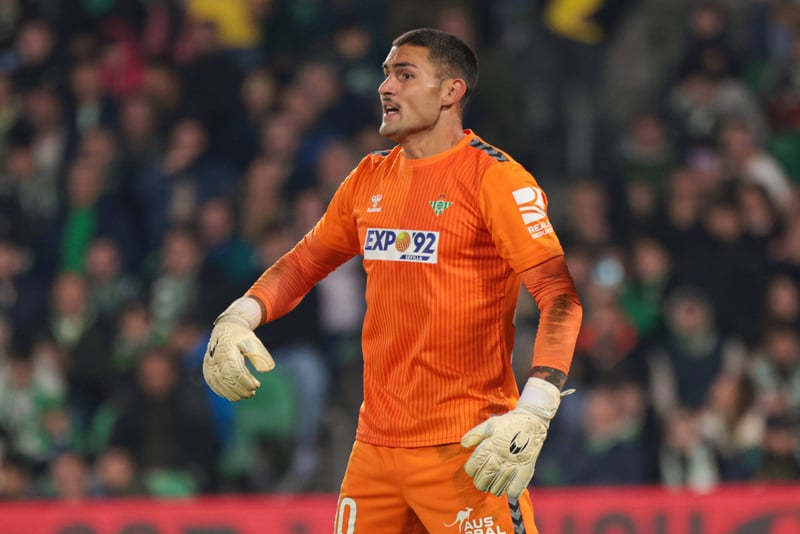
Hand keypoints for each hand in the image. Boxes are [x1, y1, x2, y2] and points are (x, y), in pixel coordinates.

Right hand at [202, 316, 274, 400]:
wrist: (225, 328)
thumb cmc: (241, 336)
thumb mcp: (253, 341)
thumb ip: (260, 355)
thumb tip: (267, 370)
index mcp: (227, 351)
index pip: (236, 372)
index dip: (247, 382)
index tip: (257, 385)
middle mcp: (215, 359)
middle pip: (228, 380)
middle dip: (241, 390)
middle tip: (252, 393)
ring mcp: (209, 364)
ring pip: (220, 385)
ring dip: (233, 393)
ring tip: (246, 395)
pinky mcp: (207, 369)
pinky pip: (213, 384)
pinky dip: (224, 392)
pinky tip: (234, 395)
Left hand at [461, 377, 563, 497]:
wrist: (532, 421)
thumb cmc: (508, 424)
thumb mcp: (490, 424)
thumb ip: (475, 434)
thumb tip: (463, 444)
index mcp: (492, 443)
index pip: (476, 462)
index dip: (471, 470)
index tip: (472, 472)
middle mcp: (502, 453)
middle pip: (487, 474)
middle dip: (480, 482)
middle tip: (480, 484)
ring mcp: (515, 460)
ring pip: (500, 482)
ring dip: (494, 488)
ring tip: (491, 488)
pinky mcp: (527, 466)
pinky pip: (519, 483)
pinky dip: (512, 490)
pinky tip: (508, 490)